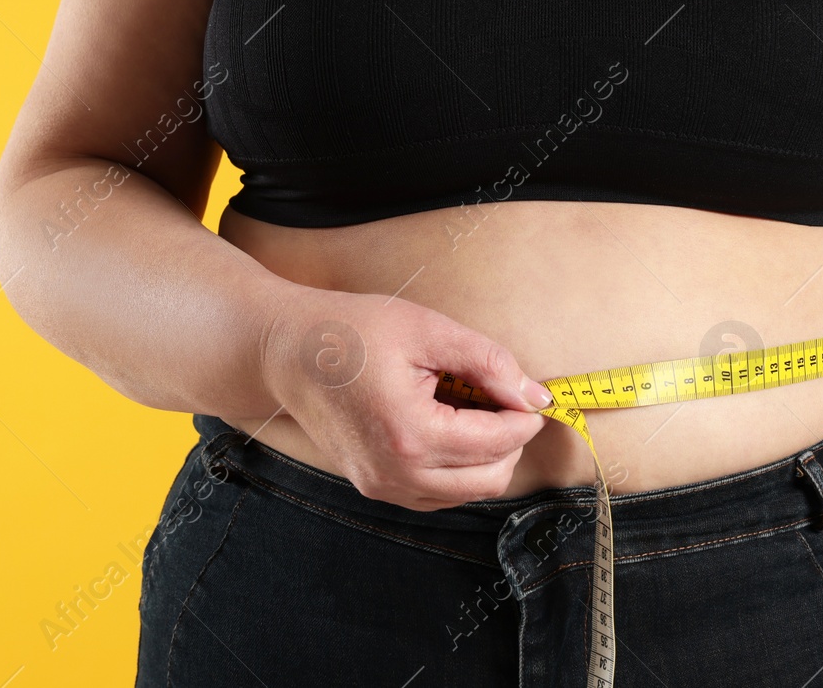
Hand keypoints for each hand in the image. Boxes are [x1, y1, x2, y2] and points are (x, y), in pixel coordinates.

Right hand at [262, 286, 553, 510]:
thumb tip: (535, 395)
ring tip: (473, 409)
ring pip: (465, 494)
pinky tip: (449, 427)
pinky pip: (436, 493)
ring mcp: (381, 486)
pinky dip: (457, 468)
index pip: (496, 443)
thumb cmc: (353, 331)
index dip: (524, 417)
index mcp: (411, 433)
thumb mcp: (428, 329)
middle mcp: (396, 472)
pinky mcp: (374, 486)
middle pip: (489, 479)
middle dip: (511, 442)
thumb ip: (488, 362)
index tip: (529, 392)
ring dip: (486, 458)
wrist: (288, 352)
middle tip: (506, 401)